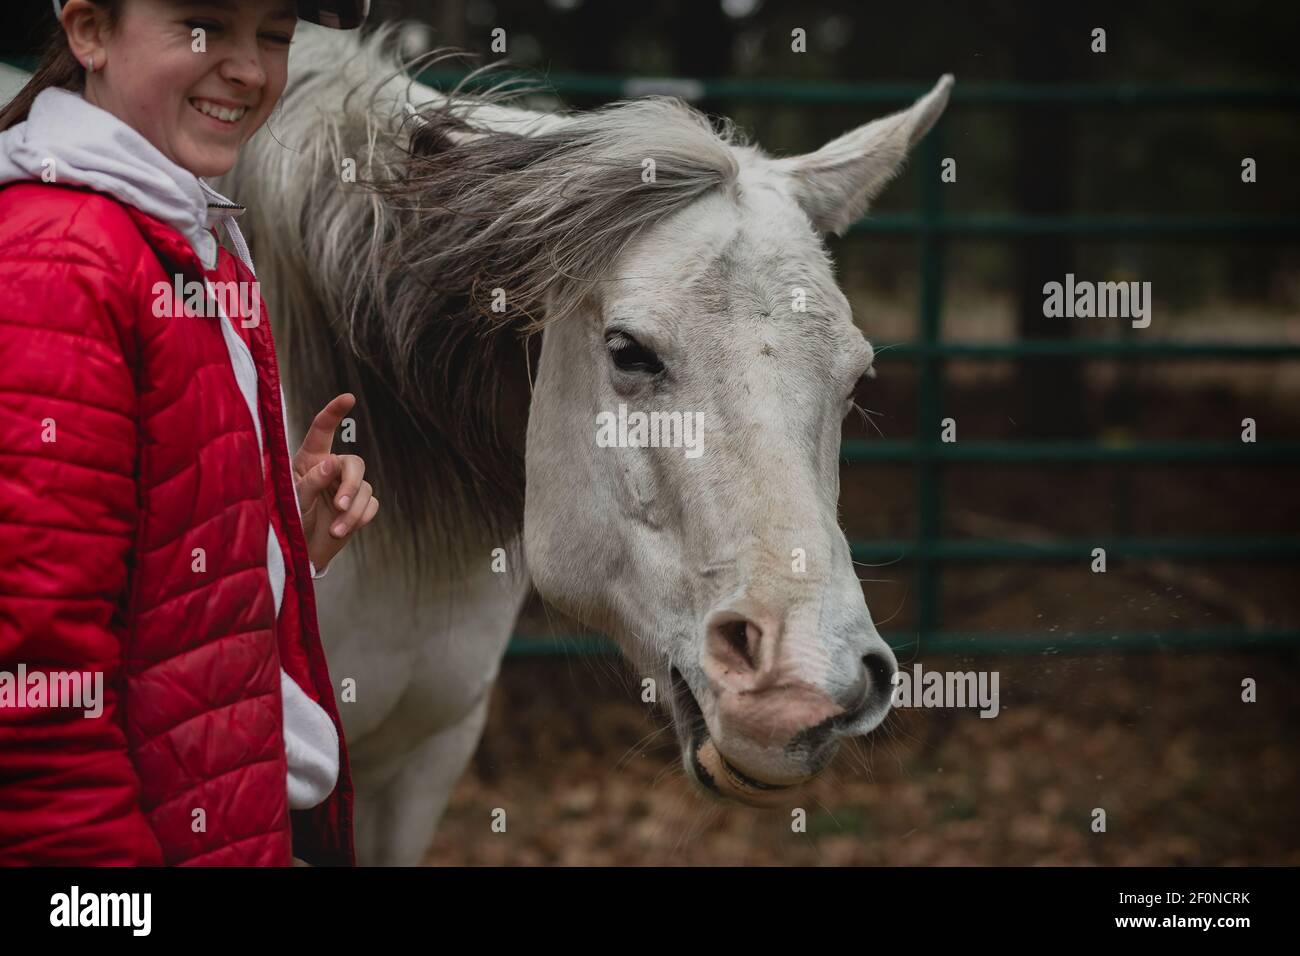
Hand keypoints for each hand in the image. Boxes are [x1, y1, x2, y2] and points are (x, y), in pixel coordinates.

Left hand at [293, 393, 377, 572]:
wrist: (301, 550)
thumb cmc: (290, 520)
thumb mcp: (293, 500)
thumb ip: (310, 481)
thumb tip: (331, 463)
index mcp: (310, 459)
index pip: (323, 430)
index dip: (335, 412)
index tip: (348, 398)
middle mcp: (332, 469)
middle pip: (354, 463)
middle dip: (350, 484)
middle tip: (340, 505)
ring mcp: (347, 487)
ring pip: (364, 488)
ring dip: (351, 511)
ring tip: (335, 529)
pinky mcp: (360, 506)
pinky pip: (371, 505)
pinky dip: (359, 519)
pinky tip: (343, 529)